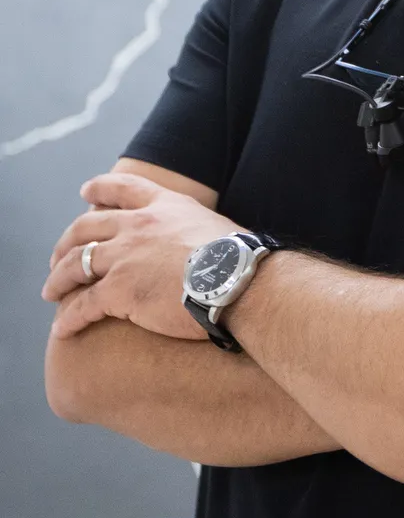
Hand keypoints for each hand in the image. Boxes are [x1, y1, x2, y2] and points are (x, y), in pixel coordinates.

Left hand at [43, 172, 235, 339]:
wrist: (238, 281)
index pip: (123, 188)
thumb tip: (205, 243)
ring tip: (50, 292)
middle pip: (86, 228)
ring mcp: (124, 257)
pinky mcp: (118, 291)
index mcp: (162, 206)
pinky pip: (83, 305)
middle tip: (59, 256)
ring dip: (58, 280)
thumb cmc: (239, 260)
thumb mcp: (215, 226)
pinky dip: (69, 318)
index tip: (86, 193)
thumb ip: (195, 228)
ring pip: (75, 265)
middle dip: (67, 243)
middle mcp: (137, 226)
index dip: (99, 189)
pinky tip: (63, 328)